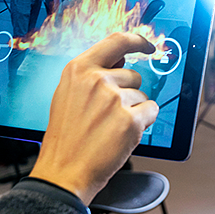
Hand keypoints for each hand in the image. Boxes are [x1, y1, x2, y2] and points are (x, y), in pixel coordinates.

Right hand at [29, 32, 158, 204]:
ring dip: (133, 111)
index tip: (147, 46)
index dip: (138, 41)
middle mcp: (97, 80)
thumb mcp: (67, 94)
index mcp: (78, 69)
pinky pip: (151, 112)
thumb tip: (121, 59)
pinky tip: (122, 135)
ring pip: (142, 96)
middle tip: (106, 116)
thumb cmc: (65, 137)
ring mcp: (114, 100)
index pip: (117, 41)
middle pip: (134, 75)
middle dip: (127, 94)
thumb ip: (92, 74)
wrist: (63, 173)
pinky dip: (143, 123)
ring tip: (109, 128)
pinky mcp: (130, 121)